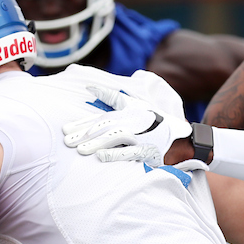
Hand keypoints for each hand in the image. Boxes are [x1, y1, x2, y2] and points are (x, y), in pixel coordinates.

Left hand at [63, 85, 191, 166]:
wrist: (178, 134)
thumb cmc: (152, 119)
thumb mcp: (133, 103)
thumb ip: (111, 96)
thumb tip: (89, 86)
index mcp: (126, 113)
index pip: (99, 118)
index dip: (82, 123)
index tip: (65, 128)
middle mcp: (130, 124)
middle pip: (103, 128)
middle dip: (84, 134)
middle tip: (66, 141)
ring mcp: (138, 137)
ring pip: (113, 139)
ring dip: (96, 144)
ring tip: (79, 150)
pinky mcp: (146, 151)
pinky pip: (128, 153)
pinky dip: (114, 154)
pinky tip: (100, 157)